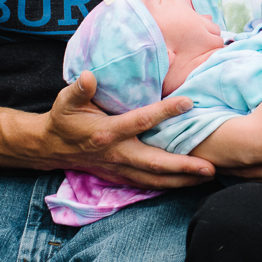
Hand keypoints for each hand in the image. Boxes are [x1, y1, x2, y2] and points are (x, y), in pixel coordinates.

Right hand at [40, 72, 214, 188]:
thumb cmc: (63, 119)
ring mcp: (119, 169)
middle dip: (184, 166)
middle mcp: (116, 154)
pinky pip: (147, 185)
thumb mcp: (66, 102)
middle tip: (211, 166)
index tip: (188, 102)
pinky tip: (188, 183)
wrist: (50, 148)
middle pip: (155, 163)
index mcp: (106, 133)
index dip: (164, 112)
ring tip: (209, 176)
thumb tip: (88, 76)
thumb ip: (79, 90)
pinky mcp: (120, 177)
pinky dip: (168, 186)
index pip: (140, 121)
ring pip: (155, 180)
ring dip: (182, 180)